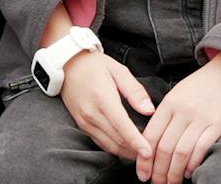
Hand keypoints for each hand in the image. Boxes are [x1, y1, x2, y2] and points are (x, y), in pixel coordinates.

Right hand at [60, 48, 152, 162]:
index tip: (148, 152)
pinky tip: (126, 148)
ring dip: (126, 153)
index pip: (122, 125)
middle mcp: (92, 114)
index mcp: (103, 98)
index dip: (136, 141)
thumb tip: (150, 110)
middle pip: (117, 140)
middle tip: (152, 155)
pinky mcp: (82, 126)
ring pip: (109, 145)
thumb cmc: (95, 65)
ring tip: (142, 155)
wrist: (68, 66)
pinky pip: (101, 143)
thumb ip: (134, 91)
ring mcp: (85, 122)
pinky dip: (115, 148)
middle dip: (135, 151)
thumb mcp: (118, 70)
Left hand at [137, 53, 220, 182]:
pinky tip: (190, 172)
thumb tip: (151, 141)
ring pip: (181, 153)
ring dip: (174, 173)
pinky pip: (201, 149)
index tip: (142, 174)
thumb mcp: (179, 91)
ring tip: (172, 182)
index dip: (144, 160)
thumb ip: (166, 113)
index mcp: (170, 102)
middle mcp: (183, 110)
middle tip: (157, 183)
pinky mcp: (218, 124)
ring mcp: (201, 117)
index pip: (151, 136)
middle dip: (158, 171)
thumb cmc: (204, 84)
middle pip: (164, 148)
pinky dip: (193, 165)